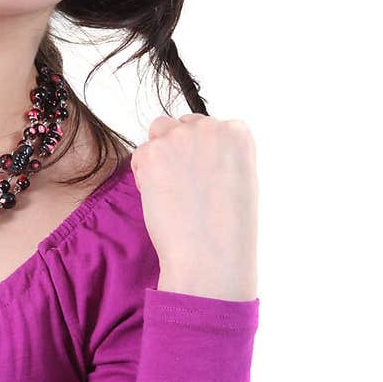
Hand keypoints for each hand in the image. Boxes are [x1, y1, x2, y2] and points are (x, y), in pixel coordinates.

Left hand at [130, 114, 258, 301]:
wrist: (210, 256)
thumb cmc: (229, 228)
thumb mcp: (242, 179)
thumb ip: (221, 155)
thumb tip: (196, 150)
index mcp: (238, 132)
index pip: (209, 126)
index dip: (201, 153)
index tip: (203, 177)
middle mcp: (210, 127)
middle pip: (181, 125)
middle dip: (178, 149)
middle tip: (184, 186)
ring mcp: (179, 137)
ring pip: (158, 132)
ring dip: (159, 154)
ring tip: (171, 190)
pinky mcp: (152, 154)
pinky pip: (140, 156)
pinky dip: (144, 175)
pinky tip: (161, 199)